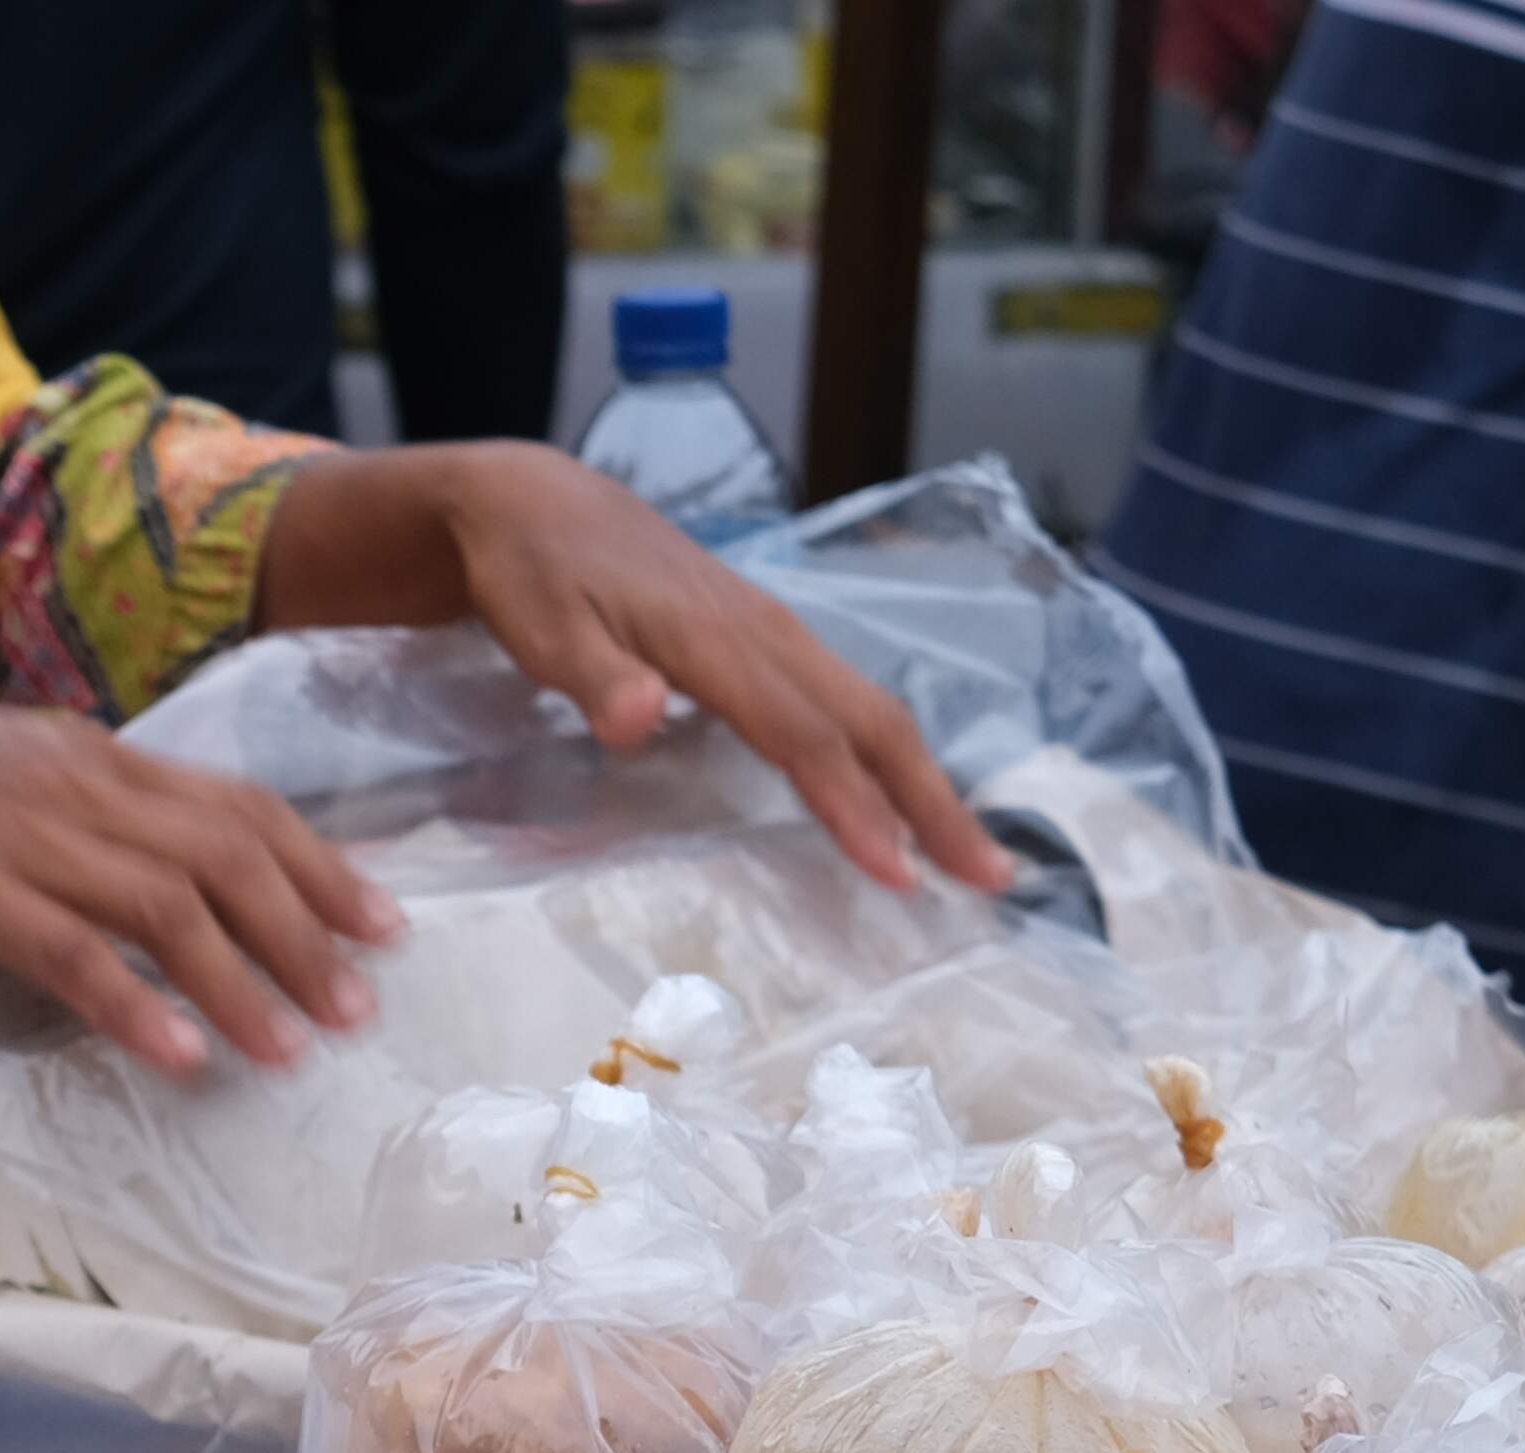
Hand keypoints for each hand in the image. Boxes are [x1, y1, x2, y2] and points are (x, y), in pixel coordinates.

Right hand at [0, 675, 404, 1074]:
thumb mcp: (1, 767)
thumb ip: (76, 808)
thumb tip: (142, 862)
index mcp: (92, 755)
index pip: (238, 805)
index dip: (320, 865)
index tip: (380, 921)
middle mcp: (79, 788)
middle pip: (228, 858)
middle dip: (306, 935)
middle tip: (357, 1008)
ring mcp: (26, 840)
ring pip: (168, 910)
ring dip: (243, 983)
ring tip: (292, 1049)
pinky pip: (74, 956)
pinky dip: (137, 1008)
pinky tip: (181, 1057)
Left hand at [262, 441, 1020, 895]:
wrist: (534, 502)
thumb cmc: (533, 574)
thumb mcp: (542, 628)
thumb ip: (595, 679)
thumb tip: (641, 720)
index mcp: (718, 640)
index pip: (803, 735)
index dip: (854, 807)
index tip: (900, 875)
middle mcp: (766, 633)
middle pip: (870, 723)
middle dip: (933, 803)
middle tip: (990, 878)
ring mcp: (773, 632)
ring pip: (870, 711)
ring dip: (926, 784)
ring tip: (973, 854)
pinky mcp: (767, 637)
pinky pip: (845, 701)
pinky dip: (886, 755)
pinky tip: (901, 800)